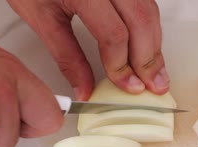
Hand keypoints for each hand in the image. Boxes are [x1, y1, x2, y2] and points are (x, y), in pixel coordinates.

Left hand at [7, 0, 169, 99]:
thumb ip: (66, 56)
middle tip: (153, 86)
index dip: (122, 65)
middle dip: (148, 60)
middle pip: (140, 22)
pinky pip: (148, 4)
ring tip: (156, 73)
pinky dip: (151, 30)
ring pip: (150, 12)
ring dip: (155, 46)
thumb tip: (84, 87)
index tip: (126, 85)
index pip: (113, 34)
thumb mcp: (42, 18)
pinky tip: (150, 48)